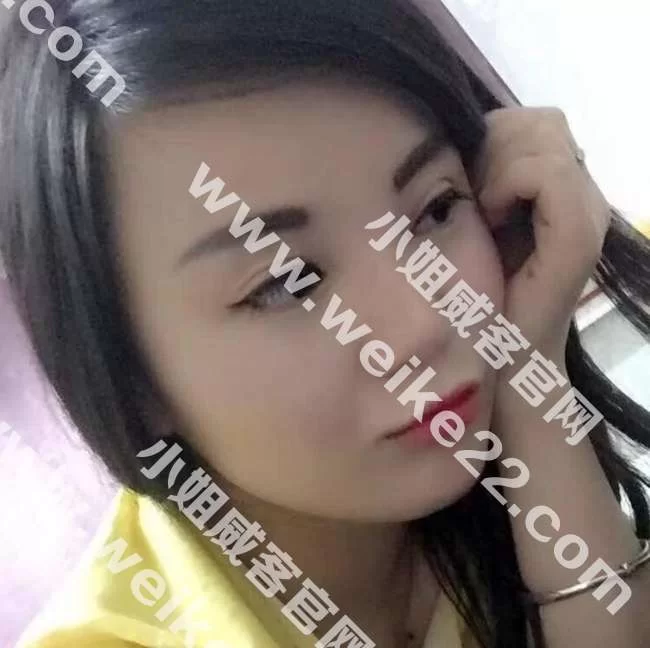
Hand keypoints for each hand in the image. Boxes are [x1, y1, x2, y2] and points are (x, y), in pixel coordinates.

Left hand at [472, 107, 610, 369]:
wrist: (505, 355)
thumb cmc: (480, 294)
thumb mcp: (475, 223)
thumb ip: (482, 180)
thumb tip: (458, 139)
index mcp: (561, 188)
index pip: (533, 121)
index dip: (492, 136)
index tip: (466, 180)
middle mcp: (583, 192)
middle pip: (540, 121)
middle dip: (493, 147)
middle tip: (472, 194)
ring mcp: (587, 211)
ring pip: (544, 136)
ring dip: (498, 166)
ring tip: (483, 210)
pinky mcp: (579, 234)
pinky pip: (545, 173)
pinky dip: (508, 185)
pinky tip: (491, 216)